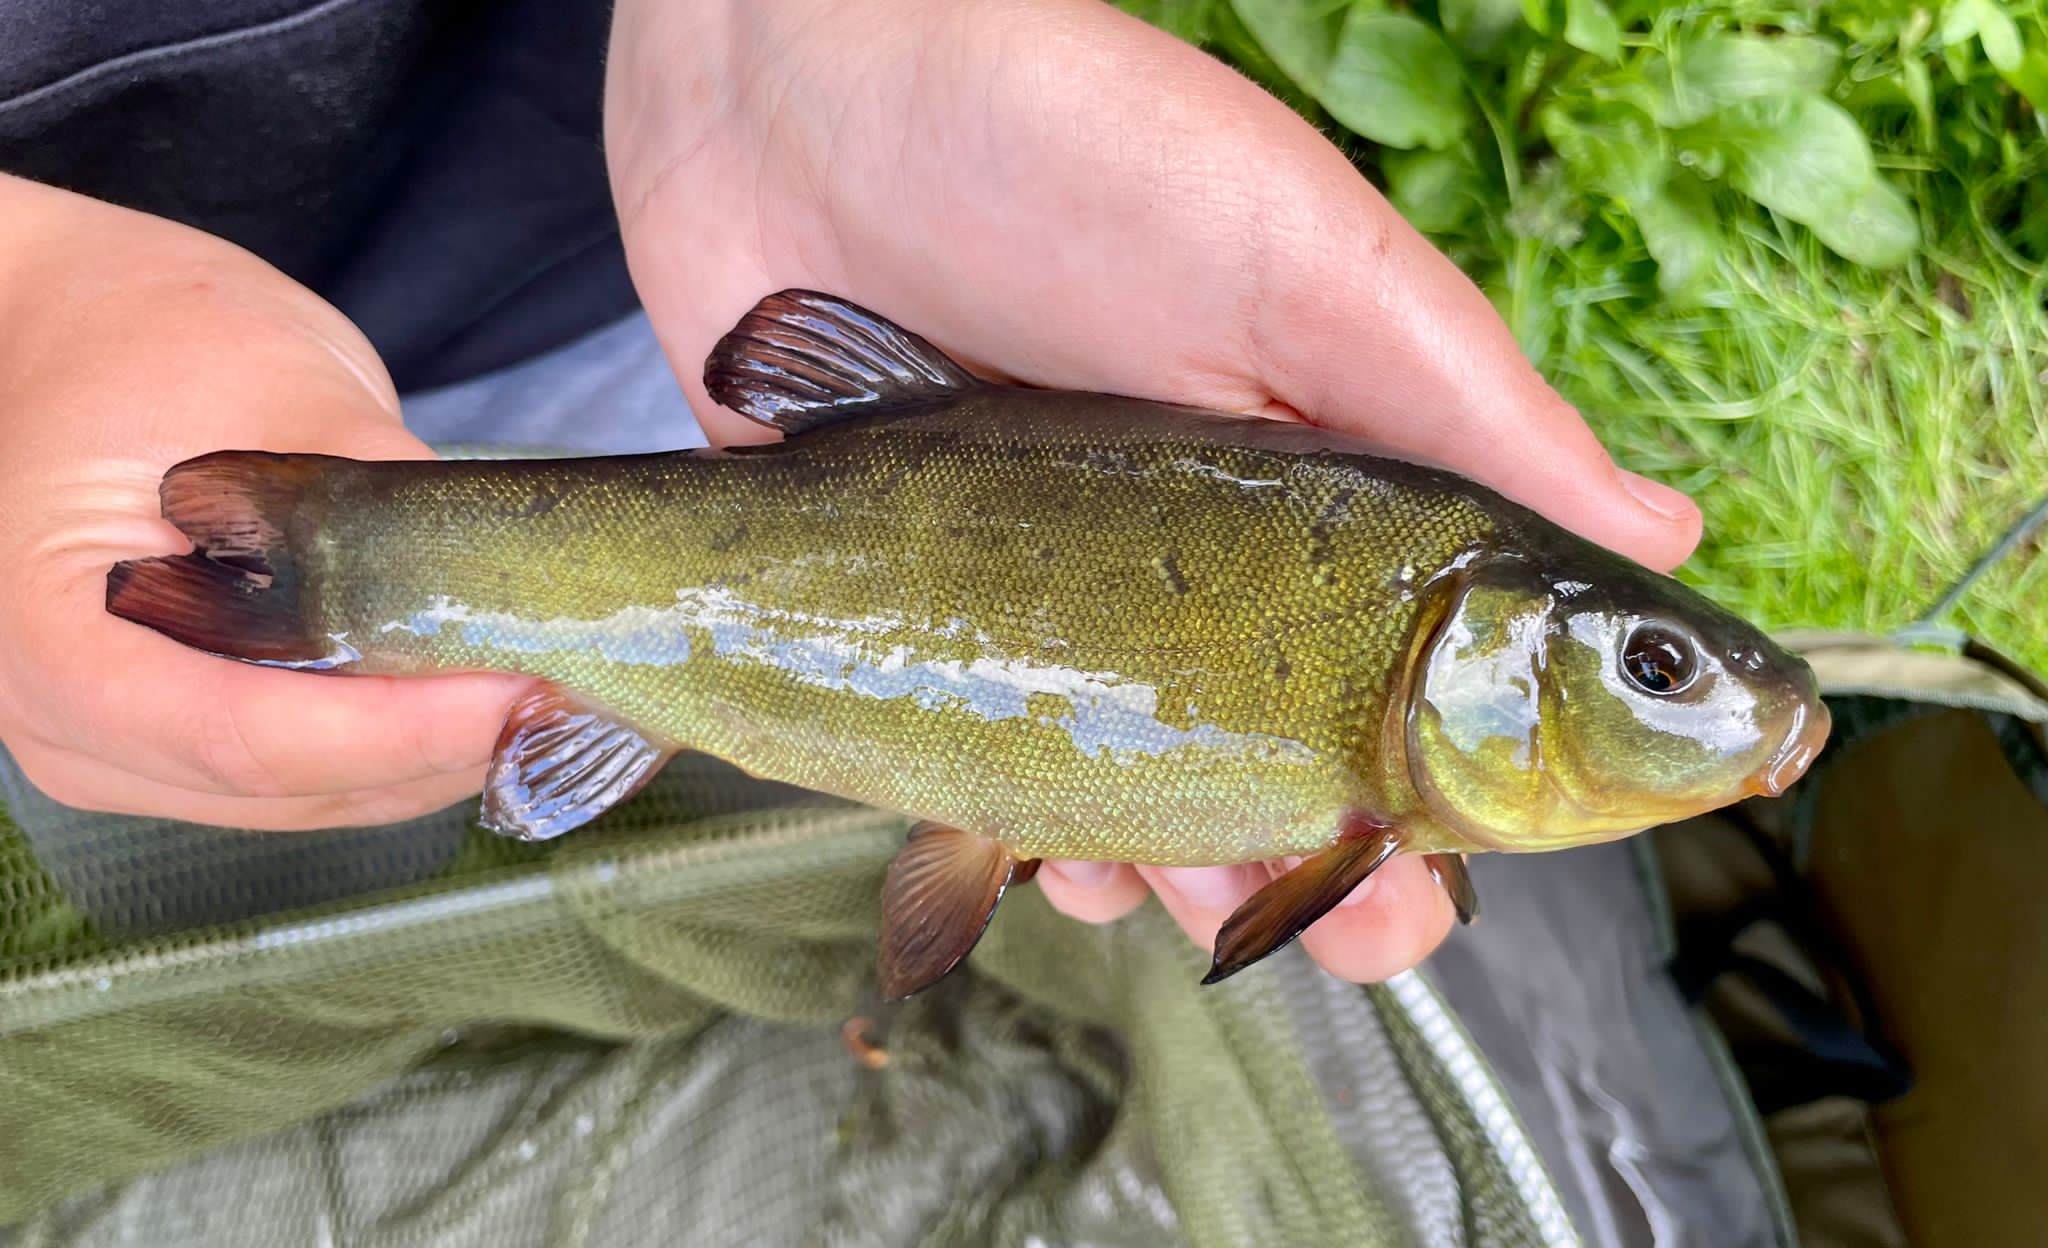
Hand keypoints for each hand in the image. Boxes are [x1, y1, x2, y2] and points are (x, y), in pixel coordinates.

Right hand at [0, 174, 526, 829]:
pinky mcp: (178, 742)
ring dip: (435, 758)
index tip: (514, 692)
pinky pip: (305, 775)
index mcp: (49, 632)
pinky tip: (484, 698)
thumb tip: (498, 581)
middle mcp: (63, 721)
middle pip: (286, 785)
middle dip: (440, 747)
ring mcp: (119, 746)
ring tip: (551, 695)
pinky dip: (400, 746)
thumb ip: (373, 497)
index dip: (395, 731)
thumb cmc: (145, 339)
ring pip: (310, 797)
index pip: (242, 738)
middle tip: (573, 692)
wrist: (76, 330)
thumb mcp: (269, 387)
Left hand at [605, 0, 1702, 981]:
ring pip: (1138, 789)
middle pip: (1290, 767)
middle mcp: (1197, 555)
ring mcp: (1055, 588)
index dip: (1458, 801)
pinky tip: (1023, 848)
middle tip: (1338, 925)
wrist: (793, 86)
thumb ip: (1467, 406)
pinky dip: (1008, 831)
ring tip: (1156, 888)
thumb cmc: (1079, 146)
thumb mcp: (1305, 264)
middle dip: (1322, 880)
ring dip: (1163, 871)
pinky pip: (976, 763)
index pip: (1426, 684)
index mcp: (1317, 491)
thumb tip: (1662, 529)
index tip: (1453, 873)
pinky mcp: (913, 602)